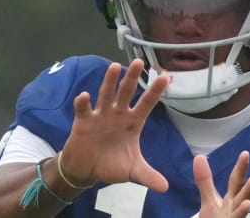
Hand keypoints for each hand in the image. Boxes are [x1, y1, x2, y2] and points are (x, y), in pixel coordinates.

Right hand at [60, 59, 169, 191]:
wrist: (87, 170)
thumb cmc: (111, 165)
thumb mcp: (132, 171)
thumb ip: (148, 176)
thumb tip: (166, 188)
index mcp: (132, 122)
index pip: (146, 104)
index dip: (155, 92)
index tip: (166, 77)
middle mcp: (117, 114)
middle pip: (126, 92)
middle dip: (133, 78)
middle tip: (139, 62)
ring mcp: (100, 115)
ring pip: (106, 94)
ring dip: (110, 81)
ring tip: (115, 67)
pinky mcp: (84, 120)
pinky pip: (83, 109)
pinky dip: (83, 102)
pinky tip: (84, 96)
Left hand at [194, 151, 249, 217]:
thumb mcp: (209, 200)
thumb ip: (205, 181)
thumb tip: (199, 156)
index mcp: (231, 199)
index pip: (236, 182)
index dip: (241, 168)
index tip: (245, 153)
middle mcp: (235, 209)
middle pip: (242, 197)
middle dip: (249, 189)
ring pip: (241, 213)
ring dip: (245, 207)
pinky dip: (238, 215)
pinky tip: (244, 208)